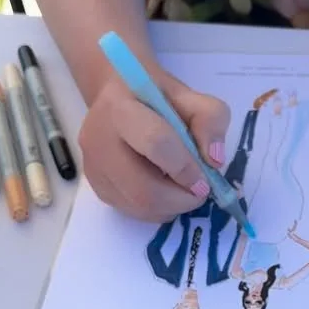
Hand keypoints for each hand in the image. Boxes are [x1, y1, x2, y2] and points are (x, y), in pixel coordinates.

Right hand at [79, 67, 230, 221]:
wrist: (118, 98)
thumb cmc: (155, 96)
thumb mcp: (190, 96)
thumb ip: (210, 120)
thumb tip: (214, 160)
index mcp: (120, 108)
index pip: (155, 143)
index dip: (186, 168)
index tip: (206, 179)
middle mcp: (98, 141)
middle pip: (144, 190)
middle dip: (181, 198)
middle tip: (200, 192)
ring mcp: (94, 169)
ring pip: (140, 207)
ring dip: (173, 207)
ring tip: (184, 189)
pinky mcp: (98, 189)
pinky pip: (134, 212)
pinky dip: (160, 209)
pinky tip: (166, 191)